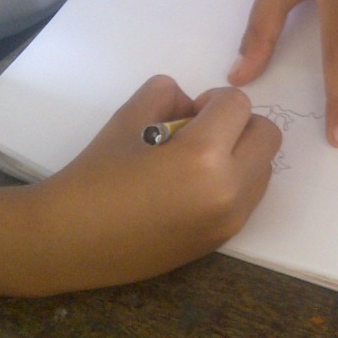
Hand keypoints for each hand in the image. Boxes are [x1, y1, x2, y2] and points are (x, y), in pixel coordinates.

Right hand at [27, 77, 280, 292]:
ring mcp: (229, 220)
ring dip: (241, 154)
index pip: (238, 104)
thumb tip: (194, 106)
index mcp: (205, 157)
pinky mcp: (222, 240)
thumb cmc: (94, 176)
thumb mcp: (128, 117)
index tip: (185, 115)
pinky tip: (192, 187)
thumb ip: (168, 95)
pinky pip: (249, 198)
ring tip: (195, 163)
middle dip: (239, 124)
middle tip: (200, 133)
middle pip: (268, 135)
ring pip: (264, 168)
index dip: (212, 100)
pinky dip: (234, 182)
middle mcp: (229, 191)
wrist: (70, 242)